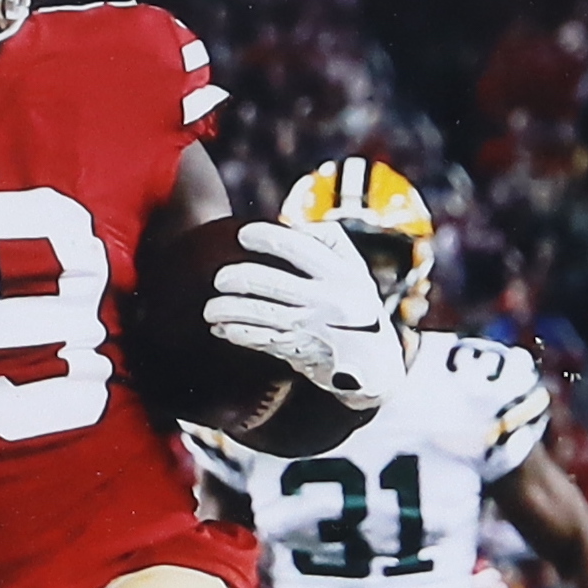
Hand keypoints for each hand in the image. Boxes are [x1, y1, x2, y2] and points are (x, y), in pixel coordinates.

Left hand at [202, 217, 410, 409]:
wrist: (377, 362)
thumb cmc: (357, 305)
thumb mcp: (355, 269)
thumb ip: (329, 241)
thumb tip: (292, 225)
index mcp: (342, 274)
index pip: (299, 248)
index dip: (267, 237)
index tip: (244, 235)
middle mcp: (328, 301)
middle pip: (274, 284)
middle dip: (240, 278)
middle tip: (220, 278)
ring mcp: (314, 329)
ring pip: (263, 316)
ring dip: (229, 311)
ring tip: (210, 309)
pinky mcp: (302, 352)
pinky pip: (262, 341)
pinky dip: (238, 334)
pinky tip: (222, 328)